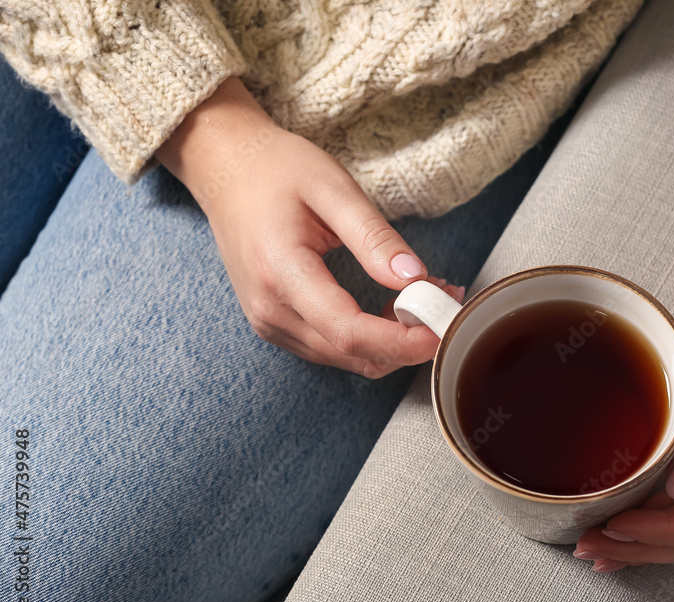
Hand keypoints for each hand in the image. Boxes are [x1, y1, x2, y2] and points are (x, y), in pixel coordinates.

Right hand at [156, 77, 460, 374]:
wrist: (225, 168)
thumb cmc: (275, 170)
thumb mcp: (333, 188)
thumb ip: (374, 237)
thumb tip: (416, 278)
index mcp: (281, 273)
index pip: (348, 330)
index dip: (401, 340)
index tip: (440, 327)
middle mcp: (270, 310)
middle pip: (351, 354)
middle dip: (406, 341)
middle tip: (444, 302)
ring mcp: (269, 322)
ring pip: (345, 358)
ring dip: (391, 342)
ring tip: (424, 298)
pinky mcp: (276, 324)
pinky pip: (331, 348)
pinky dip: (369, 338)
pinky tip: (391, 307)